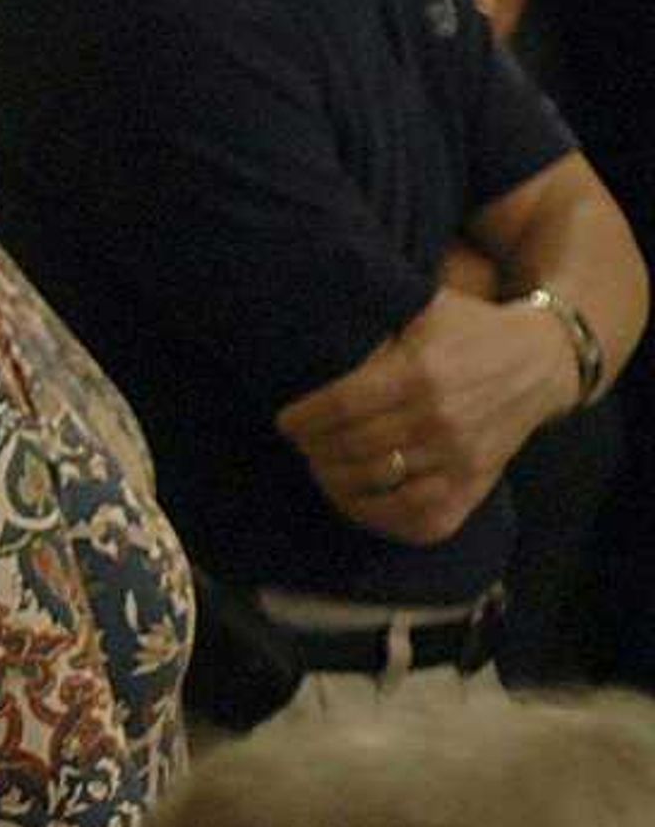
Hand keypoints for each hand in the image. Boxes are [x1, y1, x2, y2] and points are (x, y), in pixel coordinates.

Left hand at [276, 287, 575, 544]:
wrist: (541, 362)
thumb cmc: (468, 330)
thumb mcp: (421, 307)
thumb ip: (373, 321)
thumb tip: (309, 327)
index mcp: (418, 373)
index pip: (342, 406)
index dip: (305, 419)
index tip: (286, 423)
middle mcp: (438, 420)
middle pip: (353, 448)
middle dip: (314, 450)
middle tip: (301, 445)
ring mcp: (460, 458)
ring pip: (380, 485)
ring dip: (336, 481)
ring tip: (321, 467)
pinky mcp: (476, 485)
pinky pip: (421, 519)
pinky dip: (381, 517)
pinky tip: (356, 500)